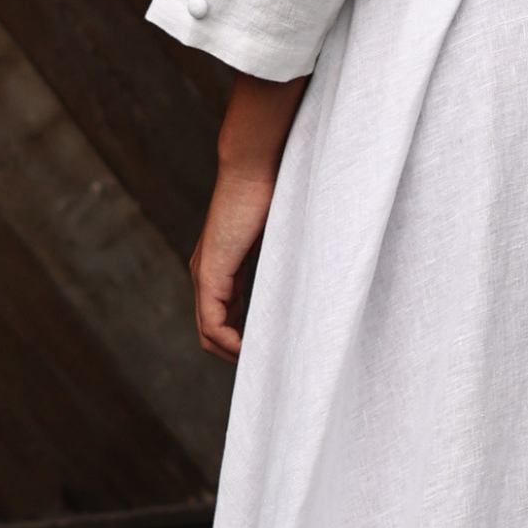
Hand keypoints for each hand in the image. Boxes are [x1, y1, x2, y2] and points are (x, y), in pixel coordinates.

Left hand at [191, 73, 305, 356]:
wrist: (254, 164)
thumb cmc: (276, 190)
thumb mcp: (284, 234)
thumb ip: (288, 256)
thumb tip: (322, 271)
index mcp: (223, 264)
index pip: (224, 314)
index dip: (244, 336)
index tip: (272, 347)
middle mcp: (208, 273)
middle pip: (213, 330)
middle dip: (238, 351)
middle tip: (269, 363)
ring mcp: (206, 274)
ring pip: (209, 332)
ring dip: (233, 352)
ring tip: (263, 362)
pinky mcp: (210, 273)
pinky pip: (212, 323)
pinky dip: (229, 343)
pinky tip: (250, 350)